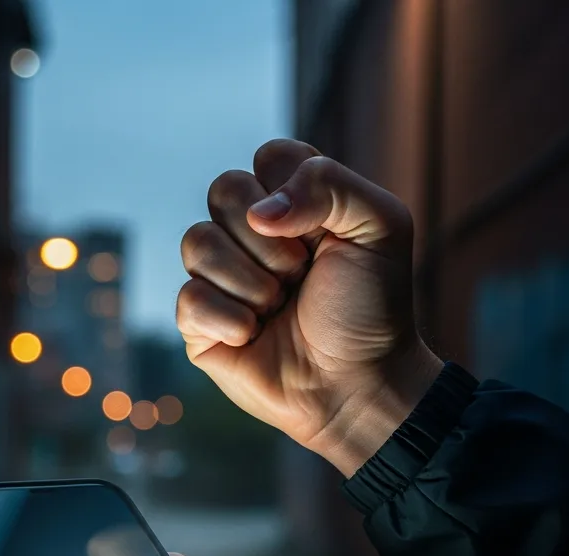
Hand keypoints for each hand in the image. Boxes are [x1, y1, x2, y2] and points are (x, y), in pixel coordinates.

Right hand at [177, 138, 443, 475]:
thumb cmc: (371, 308)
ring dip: (251, 283)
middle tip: (300, 276)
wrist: (358, 385)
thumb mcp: (379, 227)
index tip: (325, 236)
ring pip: (196, 242)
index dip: (294, 194)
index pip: (268, 158)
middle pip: (223, 191)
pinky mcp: (200, 322)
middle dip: (271, 243)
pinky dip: (230, 320)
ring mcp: (222, 277)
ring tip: (278, 309)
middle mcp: (252, 234)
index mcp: (295, 201)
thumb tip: (258, 214)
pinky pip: (189, 298)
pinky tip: (254, 336)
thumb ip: (329, 185)